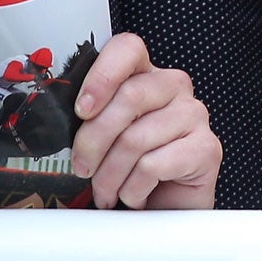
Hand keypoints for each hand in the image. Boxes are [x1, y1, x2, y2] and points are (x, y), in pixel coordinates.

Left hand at [72, 32, 221, 209]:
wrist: (162, 212)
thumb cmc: (127, 171)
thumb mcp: (101, 139)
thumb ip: (89, 121)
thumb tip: (54, 123)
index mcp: (144, 76)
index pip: (128, 49)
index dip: (103, 75)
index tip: (82, 110)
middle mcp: (174, 87)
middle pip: (129, 97)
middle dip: (94, 140)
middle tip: (82, 168)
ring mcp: (194, 116)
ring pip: (136, 137)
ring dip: (110, 175)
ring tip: (107, 193)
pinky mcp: (207, 149)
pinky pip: (154, 165)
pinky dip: (133, 189)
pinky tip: (135, 196)